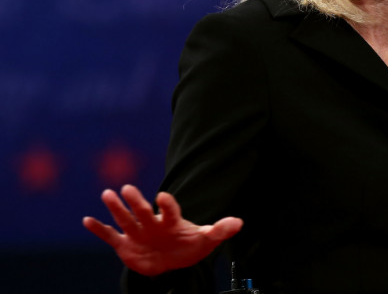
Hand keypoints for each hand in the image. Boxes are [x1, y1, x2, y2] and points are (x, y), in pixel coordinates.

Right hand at [82, 184, 242, 276]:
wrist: (172, 260)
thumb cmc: (189, 245)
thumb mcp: (207, 240)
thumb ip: (220, 230)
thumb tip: (239, 222)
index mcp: (172, 221)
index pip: (170, 210)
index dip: (167, 204)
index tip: (162, 196)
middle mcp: (152, 224)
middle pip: (143, 211)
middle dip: (136, 202)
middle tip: (127, 188)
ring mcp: (138, 233)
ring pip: (125, 220)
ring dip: (116, 209)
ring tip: (107, 194)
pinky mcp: (125, 245)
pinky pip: (110, 236)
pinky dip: (99, 230)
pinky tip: (87, 220)